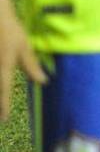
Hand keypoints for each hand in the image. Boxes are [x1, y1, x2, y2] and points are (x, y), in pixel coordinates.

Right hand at [0, 6, 46, 121]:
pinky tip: (4, 82)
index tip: (4, 120)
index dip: (4, 106)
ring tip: (3, 105)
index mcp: (4, 67)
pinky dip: (2, 81)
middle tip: (2, 117)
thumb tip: (43, 81)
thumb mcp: (25, 48)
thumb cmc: (12, 32)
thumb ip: (32, 65)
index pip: (4, 91)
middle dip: (0, 101)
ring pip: (0, 80)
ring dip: (1, 91)